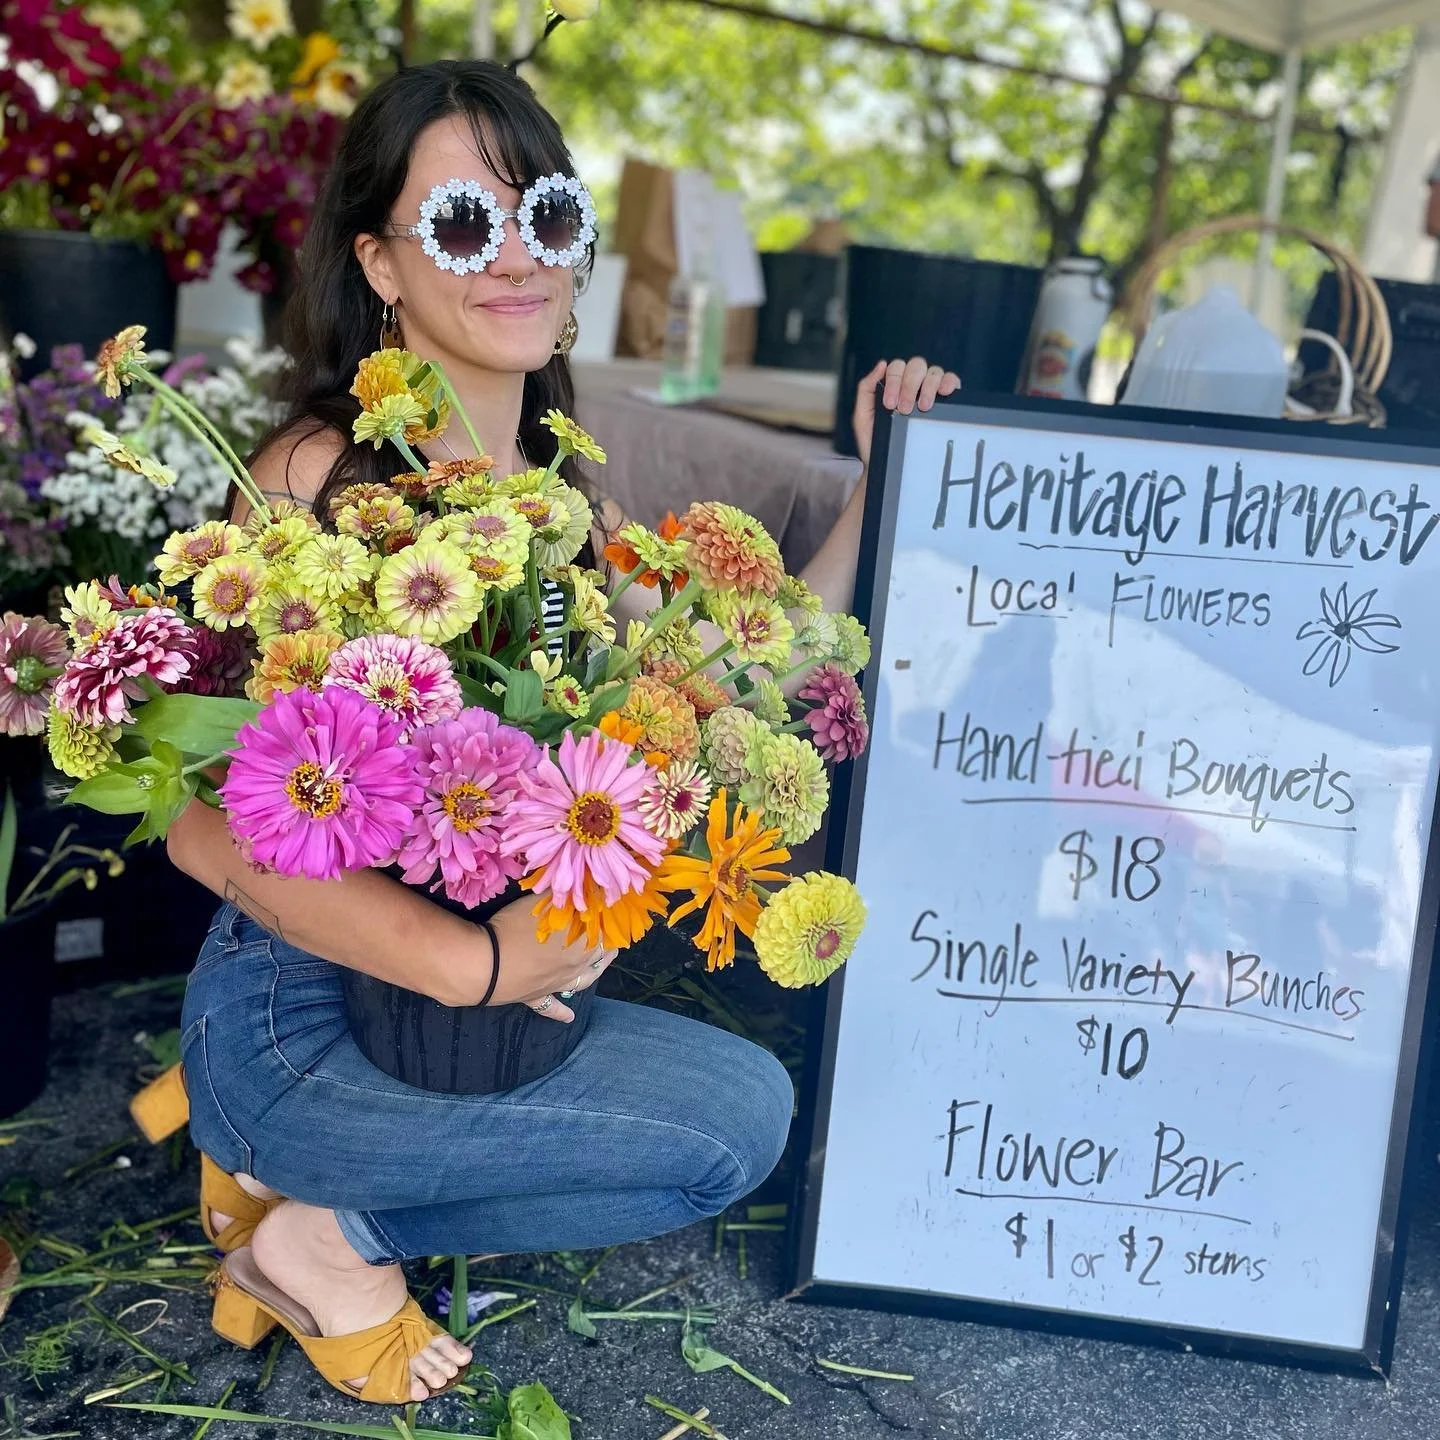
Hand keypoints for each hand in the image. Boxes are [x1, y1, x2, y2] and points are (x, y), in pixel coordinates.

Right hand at [488, 897, 617, 1023]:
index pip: (605, 928)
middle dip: (607, 941)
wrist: (485, 964)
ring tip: (603, 962)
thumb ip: (565, 894)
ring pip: (583, 980)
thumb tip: (583, 886)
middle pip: (600, 953)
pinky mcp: (536, 997)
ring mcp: (557, 984)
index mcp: (582, 941)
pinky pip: (552, 1007)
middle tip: (611, 930)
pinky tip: (570, 1018)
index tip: (608, 908)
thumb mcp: (542, 901)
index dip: (607, 917)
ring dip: (595, 970)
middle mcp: (575, 965)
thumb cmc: (514, 927)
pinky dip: (561, 1012)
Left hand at [852, 357, 960, 472]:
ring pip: (934, 371)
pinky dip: (948, 382)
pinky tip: (943, 393)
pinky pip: (950, 380)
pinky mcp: (946, 399)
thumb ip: (866, 389)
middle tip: (904, 408)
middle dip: (909, 385)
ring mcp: (930, 389)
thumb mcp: (862, 415)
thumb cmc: (875, 439)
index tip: (890, 403)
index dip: (894, 381)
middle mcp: (912, 383)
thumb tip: (881, 365)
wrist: (888, 463)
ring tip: (923, 407)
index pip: (897, 367)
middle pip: (916, 366)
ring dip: (928, 387)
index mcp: (894, 383)